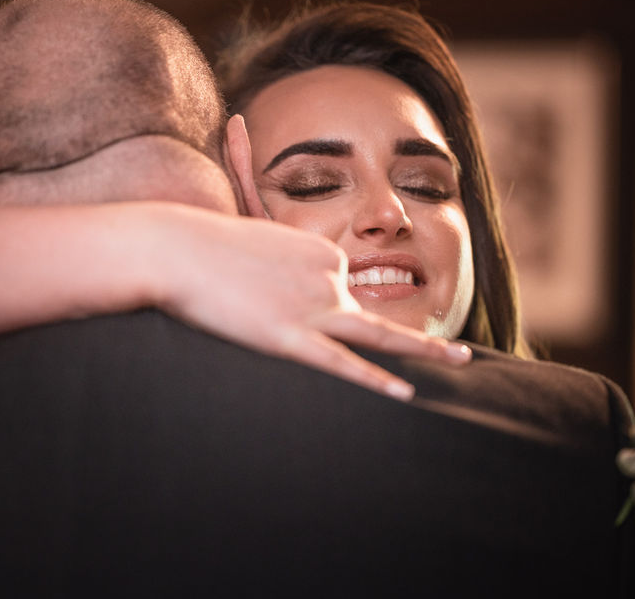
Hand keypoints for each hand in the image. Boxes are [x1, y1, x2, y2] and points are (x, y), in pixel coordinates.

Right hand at [146, 205, 471, 399]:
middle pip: (367, 313)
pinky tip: (404, 394)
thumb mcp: (247, 239)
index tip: (311, 317)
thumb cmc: (201, 245)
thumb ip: (272, 251)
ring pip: (378, 336)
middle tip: (455, 353)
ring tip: (460, 359)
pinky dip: (375, 381)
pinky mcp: (290, 338)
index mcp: (318, 251)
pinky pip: (341, 364)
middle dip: (408, 335)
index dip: (332, 309)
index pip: (343, 288)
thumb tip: (270, 261)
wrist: (174, 249)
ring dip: (424, 350)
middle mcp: (326, 276)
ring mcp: (312, 307)